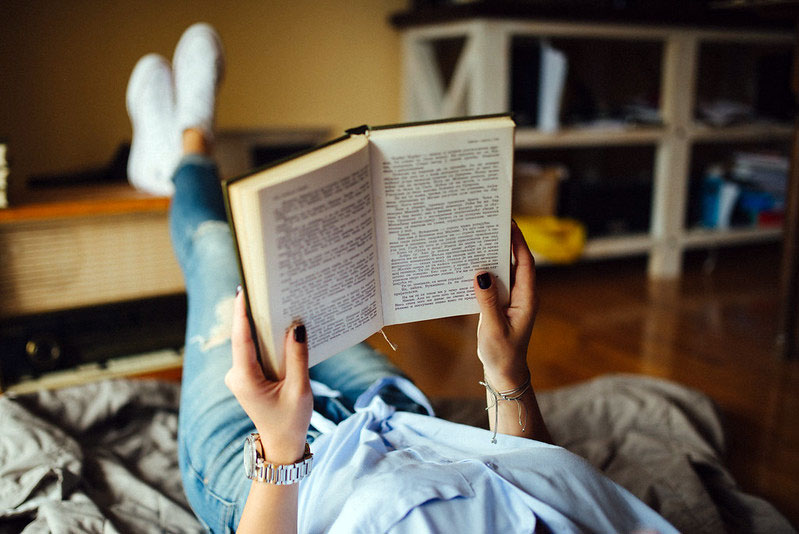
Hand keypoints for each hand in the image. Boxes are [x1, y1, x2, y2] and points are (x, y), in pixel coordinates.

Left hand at [224, 291, 312, 463]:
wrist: (281, 445)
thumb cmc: (291, 420)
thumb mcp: (299, 389)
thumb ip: (298, 357)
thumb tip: (297, 327)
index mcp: (245, 379)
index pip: (241, 340)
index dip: (241, 314)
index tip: (241, 291)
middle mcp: (236, 375)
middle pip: (244, 338)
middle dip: (254, 314)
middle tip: (265, 288)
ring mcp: (240, 376)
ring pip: (249, 344)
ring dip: (261, 326)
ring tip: (274, 302)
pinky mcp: (247, 376)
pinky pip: (254, 352)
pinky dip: (265, 339)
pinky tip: (278, 327)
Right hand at [473, 221, 537, 390]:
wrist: (504, 372)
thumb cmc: (502, 353)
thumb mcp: (493, 328)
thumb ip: (487, 301)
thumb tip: (481, 274)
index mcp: (526, 299)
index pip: (525, 264)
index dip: (519, 242)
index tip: (510, 223)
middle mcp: (522, 296)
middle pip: (515, 262)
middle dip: (505, 243)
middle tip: (491, 224)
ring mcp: (512, 300)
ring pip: (504, 271)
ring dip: (493, 257)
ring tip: (478, 239)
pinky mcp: (501, 304)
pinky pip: (494, 283)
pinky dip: (485, 273)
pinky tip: (471, 265)